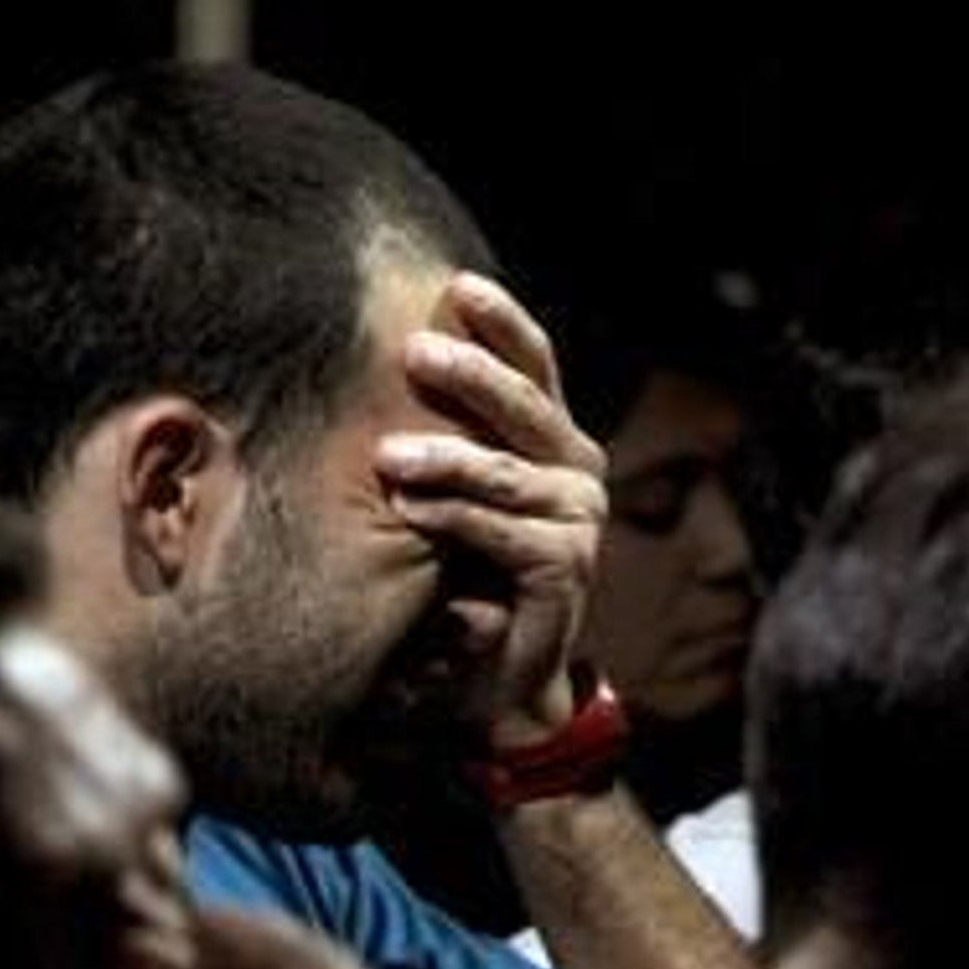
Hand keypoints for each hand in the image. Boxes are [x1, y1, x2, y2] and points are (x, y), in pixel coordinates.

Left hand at [375, 272, 606, 744]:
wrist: (499, 682)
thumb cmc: (465, 577)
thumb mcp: (453, 496)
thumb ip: (440, 439)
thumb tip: (390, 358)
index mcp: (554, 442)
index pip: (535, 366)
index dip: (502, 324)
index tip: (458, 285)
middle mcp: (578, 473)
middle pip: (528, 407)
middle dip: (472, 376)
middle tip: (414, 352)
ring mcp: (579, 522)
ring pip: (510, 473)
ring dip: (448, 459)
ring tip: (389, 455)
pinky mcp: (565, 571)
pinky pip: (504, 534)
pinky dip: (454, 520)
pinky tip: (409, 509)